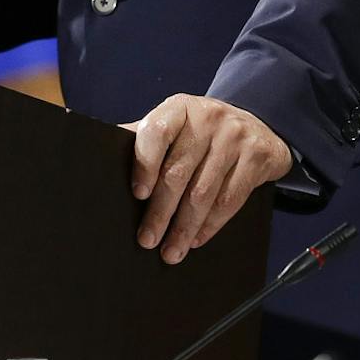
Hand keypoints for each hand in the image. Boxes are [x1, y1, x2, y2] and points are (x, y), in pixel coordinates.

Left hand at [122, 95, 292, 264]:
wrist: (258, 125)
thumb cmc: (202, 133)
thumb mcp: (176, 126)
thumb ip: (146, 141)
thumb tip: (101, 162)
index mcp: (179, 108)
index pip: (157, 132)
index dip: (145, 164)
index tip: (138, 194)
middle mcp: (208, 117)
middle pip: (179, 171)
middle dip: (161, 212)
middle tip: (148, 239)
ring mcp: (235, 135)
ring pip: (204, 192)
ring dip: (185, 227)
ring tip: (171, 251)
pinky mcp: (257, 155)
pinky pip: (230, 199)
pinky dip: (211, 225)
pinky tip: (197, 238)